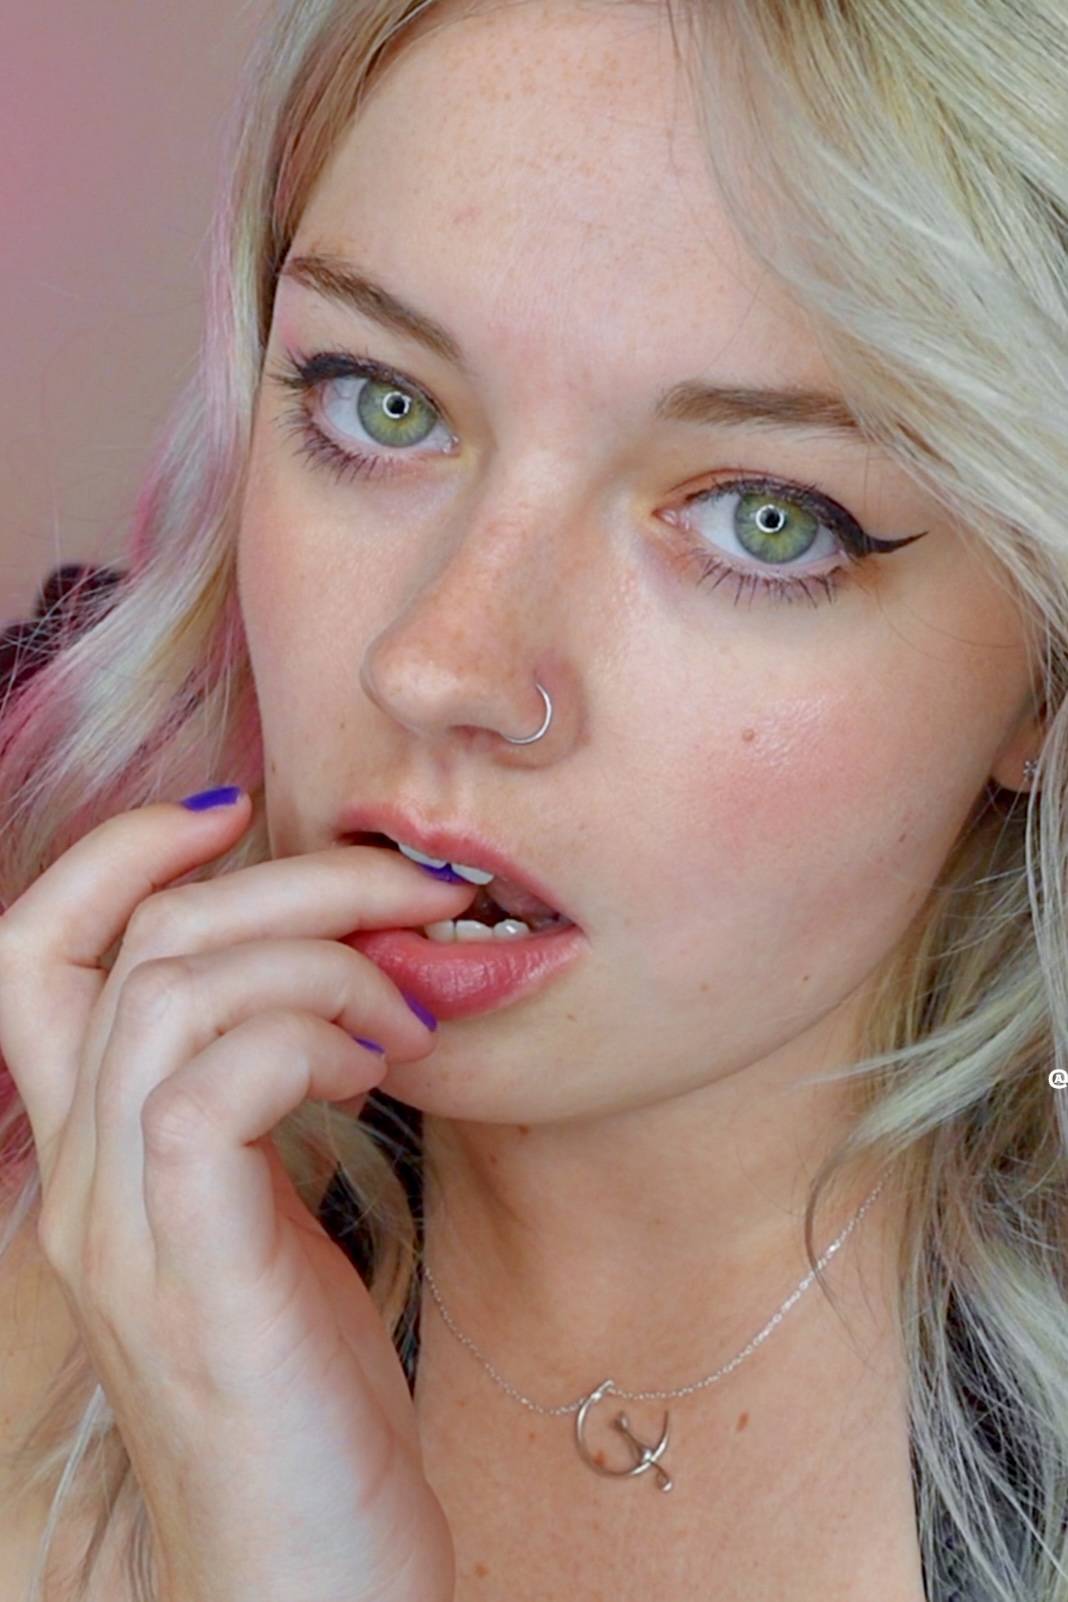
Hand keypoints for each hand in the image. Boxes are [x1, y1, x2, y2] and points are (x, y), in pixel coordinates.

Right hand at [0, 793, 478, 1601]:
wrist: (310, 1581)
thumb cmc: (307, 1396)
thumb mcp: (269, 1221)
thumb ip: (264, 1103)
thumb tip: (343, 972)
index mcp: (92, 1157)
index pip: (34, 955)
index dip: (116, 855)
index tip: (233, 816)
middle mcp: (79, 1184)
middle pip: (134, 945)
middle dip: (289, 878)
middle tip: (412, 893)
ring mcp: (123, 1232)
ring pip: (169, 992)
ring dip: (315, 959)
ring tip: (400, 1015)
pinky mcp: (196, 1277)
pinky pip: (209, 1087)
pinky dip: (303, 1038)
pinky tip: (371, 1073)